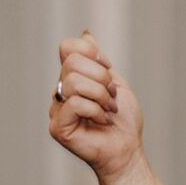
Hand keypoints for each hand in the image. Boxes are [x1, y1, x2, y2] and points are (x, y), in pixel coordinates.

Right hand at [48, 31, 145, 184]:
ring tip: (108, 110)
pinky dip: (95, 110)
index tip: (109, 70)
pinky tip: (102, 121)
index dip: (91, 54)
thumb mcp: (114, 84)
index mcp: (73, 79)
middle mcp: (61, 92)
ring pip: (73, 82)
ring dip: (100, 95)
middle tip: (112, 97)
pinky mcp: (58, 127)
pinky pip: (74, 103)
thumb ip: (98, 62)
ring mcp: (57, 110)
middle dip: (101, 78)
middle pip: (72, 63)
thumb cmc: (124, 122)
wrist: (128, 150)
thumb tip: (85, 34)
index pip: (68, 48)